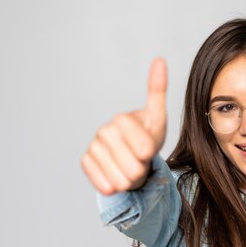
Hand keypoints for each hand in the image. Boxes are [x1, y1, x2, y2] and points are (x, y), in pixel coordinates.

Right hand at [81, 58, 167, 194]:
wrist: (131, 157)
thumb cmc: (147, 138)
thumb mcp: (158, 120)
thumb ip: (158, 94)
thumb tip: (160, 60)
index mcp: (122, 119)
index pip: (143, 147)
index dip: (149, 153)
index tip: (148, 150)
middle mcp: (104, 131)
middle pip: (132, 166)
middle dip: (141, 169)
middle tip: (139, 161)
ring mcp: (93, 146)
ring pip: (119, 179)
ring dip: (130, 180)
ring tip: (130, 168)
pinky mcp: (85, 162)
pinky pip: (104, 184)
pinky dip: (114, 186)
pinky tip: (116, 178)